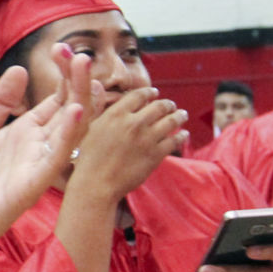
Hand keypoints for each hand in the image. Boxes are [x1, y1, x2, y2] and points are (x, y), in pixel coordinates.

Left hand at [0, 44, 94, 261]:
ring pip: (71, 129)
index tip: (64, 48)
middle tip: (80, 53)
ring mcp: (38, 164)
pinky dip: (68, 135)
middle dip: (77, 80)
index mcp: (25, 133)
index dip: (64, 74)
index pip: (56, 99)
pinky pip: (56, 158)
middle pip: (69, 108)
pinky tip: (75, 112)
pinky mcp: (32, 184)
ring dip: (80, 100)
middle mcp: (38, 147)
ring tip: (86, 72)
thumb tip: (20, 69)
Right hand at [70, 87, 187, 203]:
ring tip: (182, 115)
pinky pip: (174, 141)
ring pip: (171, 121)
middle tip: (172, 105)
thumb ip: (103, 110)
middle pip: (159, 106)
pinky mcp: (156, 155)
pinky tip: (183, 135)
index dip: (150, 93)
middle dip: (168, 104)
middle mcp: (133, 123)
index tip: (155, 93)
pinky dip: (181, 136)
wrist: (96, 184)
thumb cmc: (88, 158)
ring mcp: (147, 139)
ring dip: (179, 116)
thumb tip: (100, 87)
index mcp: (116, 114)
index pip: (139, 95)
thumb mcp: (91, 128)